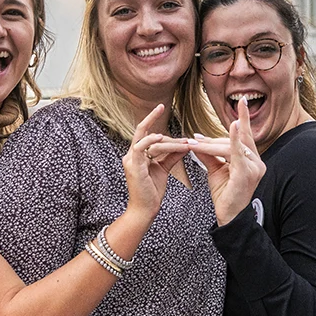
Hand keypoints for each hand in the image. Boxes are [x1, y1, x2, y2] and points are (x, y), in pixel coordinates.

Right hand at [122, 104, 190, 221]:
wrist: (144, 210)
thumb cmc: (152, 191)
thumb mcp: (164, 169)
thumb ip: (171, 156)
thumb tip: (184, 144)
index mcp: (137, 154)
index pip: (145, 133)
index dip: (153, 121)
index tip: (162, 109)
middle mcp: (131, 154)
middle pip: (140, 129)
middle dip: (151, 116)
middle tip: (161, 105)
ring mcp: (131, 160)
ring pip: (147, 140)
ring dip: (167, 139)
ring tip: (183, 142)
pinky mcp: (134, 166)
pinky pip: (140, 148)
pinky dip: (150, 141)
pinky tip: (162, 138)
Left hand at [187, 98, 265, 225]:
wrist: (229, 217)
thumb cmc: (225, 195)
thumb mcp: (215, 169)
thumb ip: (209, 154)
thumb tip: (197, 139)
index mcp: (252, 159)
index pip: (246, 135)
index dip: (243, 117)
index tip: (241, 101)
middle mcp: (257, 161)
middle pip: (235, 140)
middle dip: (212, 139)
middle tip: (193, 139)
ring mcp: (254, 167)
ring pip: (231, 146)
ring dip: (210, 144)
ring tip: (193, 144)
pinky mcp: (247, 173)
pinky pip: (238, 152)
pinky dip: (233, 139)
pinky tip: (232, 126)